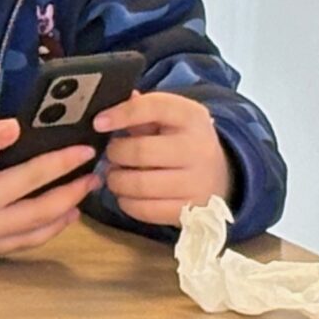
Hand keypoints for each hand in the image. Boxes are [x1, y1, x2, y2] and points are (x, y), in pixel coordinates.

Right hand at [0, 117, 99, 258]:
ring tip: (77, 208)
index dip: (62, 162)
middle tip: (93, 180)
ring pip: (32, 235)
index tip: (85, 152)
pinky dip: (35, 237)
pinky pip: (13, 248)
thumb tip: (13, 128)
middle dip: (72, 195)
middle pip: (42, 211)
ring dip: (59, 221)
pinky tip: (40, 229)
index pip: (33, 176)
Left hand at [92, 90, 234, 226]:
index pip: (154, 107)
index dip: (122, 114)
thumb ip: (141, 112)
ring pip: (138, 184)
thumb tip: (108, 113)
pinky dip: (126, 202)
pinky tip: (128, 194)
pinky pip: (143, 210)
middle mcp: (198, 148)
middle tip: (113, 155)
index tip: (99, 123)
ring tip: (117, 175)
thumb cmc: (183, 141)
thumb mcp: (171, 119)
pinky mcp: (188, 210)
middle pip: (139, 151)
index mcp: (192, 117)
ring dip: (116, 181)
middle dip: (115, 153)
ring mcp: (196, 182)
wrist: (219, 175)